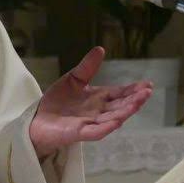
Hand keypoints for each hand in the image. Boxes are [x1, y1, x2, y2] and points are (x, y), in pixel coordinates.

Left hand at [30, 47, 151, 158]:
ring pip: (111, 119)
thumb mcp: (73, 80)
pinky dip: (105, 128)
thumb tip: (100, 49)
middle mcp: (98, 112)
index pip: (120, 94)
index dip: (133, 89)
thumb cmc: (56, 101)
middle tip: (147, 92)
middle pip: (120, 106)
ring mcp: (89, 123)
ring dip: (125, 112)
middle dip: (134, 100)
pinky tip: (117, 123)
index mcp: (98, 98)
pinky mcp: (77, 133)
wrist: (36, 119)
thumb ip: (86, 68)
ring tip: (137, 103)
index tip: (147, 84)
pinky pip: (94, 132)